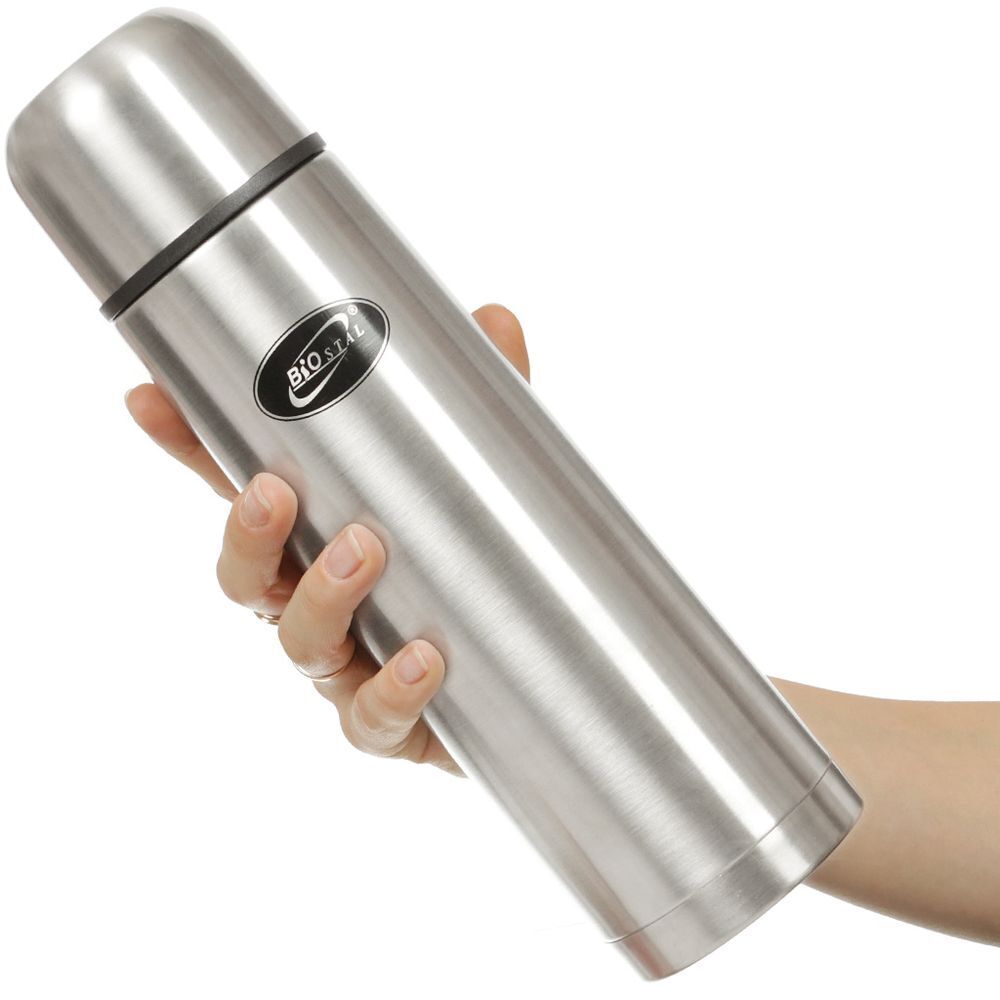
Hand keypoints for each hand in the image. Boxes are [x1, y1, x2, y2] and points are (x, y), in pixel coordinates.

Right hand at [124, 304, 529, 777]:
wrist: (548, 668)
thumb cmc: (492, 561)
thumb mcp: (488, 473)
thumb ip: (486, 405)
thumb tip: (495, 317)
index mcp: (325, 537)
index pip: (244, 491)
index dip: (189, 449)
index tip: (148, 398)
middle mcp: (321, 602)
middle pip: (248, 579)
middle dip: (245, 535)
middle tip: (272, 491)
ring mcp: (352, 668)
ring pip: (299, 646)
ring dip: (318, 600)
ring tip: (361, 553)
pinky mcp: (394, 724)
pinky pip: (372, 721)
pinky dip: (390, 693)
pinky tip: (425, 660)